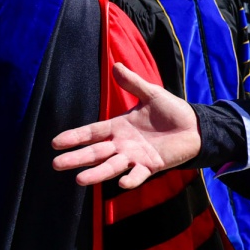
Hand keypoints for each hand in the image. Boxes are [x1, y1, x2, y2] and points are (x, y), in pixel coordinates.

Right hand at [52, 63, 201, 187]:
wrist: (194, 126)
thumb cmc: (171, 110)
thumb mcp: (151, 94)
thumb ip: (133, 83)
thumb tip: (116, 66)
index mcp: (119, 127)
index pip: (92, 132)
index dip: (75, 137)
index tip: (55, 143)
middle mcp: (122, 145)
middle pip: (95, 153)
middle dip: (76, 158)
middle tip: (56, 164)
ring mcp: (135, 157)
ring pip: (111, 167)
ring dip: (96, 174)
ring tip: (80, 180)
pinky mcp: (151, 166)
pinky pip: (139, 175)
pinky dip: (131, 179)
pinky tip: (122, 183)